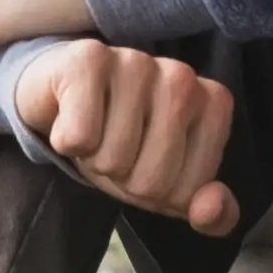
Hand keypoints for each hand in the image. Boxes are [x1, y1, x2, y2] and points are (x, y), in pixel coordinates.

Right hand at [22, 41, 240, 232]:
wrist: (60, 96)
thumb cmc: (121, 139)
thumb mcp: (168, 183)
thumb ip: (207, 211)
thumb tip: (208, 212)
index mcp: (213, 104)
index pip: (187, 192)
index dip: (157, 194)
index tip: (145, 162)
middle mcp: (182, 77)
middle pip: (152, 181)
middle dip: (124, 179)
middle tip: (113, 148)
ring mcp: (137, 62)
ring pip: (114, 159)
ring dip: (93, 160)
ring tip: (93, 132)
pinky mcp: (89, 60)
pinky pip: (80, 136)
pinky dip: (66, 142)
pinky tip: (69, 117)